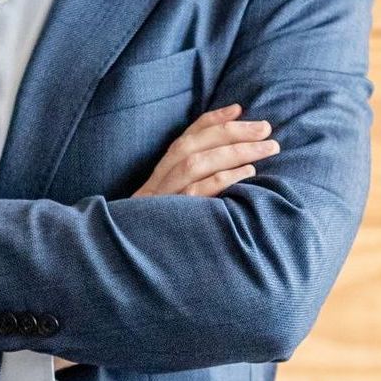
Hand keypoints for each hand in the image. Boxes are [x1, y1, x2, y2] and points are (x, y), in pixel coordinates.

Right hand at [52, 103, 279, 372]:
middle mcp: (156, 184)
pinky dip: (224, 180)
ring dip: (235, 151)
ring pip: (196, 163)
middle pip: (192, 145)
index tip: (239, 108)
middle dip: (231, 132)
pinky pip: (197, 194)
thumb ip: (190, 192)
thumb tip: (232, 176)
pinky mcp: (169, 219)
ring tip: (267, 146)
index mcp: (156, 178)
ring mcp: (161, 201)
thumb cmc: (152, 244)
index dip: (211, 120)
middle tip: (266, 127)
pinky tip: (248, 176)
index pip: (184, 138)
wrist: (113, 272)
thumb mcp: (168, 211)